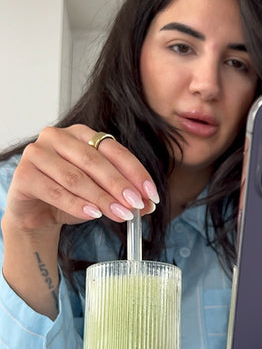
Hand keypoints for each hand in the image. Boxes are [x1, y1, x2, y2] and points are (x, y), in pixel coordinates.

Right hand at [5, 124, 157, 232]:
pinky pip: (55, 191)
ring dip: (102, 198)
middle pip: (95, 161)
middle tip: (137, 205)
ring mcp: (37, 153)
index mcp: (82, 134)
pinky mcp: (23, 174)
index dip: (135, 172)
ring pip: (76, 177)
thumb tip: (149, 205)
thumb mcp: (102, 195)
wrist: (36, 214)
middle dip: (119, 186)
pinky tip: (93, 215)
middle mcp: (58, 137)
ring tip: (121, 214)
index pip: (114, 150)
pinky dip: (76, 205)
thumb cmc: (70, 197)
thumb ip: (124, 197)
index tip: (151, 194)